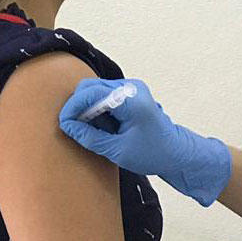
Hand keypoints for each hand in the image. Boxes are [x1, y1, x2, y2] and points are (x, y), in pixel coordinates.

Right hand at [58, 77, 231, 206]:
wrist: (177, 153)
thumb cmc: (153, 153)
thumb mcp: (117, 150)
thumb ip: (90, 137)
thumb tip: (66, 126)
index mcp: (131, 99)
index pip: (90, 93)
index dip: (72, 108)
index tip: (64, 124)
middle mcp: (132, 87)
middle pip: (90, 87)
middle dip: (78, 107)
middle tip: (77, 130)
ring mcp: (132, 88)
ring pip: (95, 90)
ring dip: (88, 110)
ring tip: (96, 132)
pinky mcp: (130, 93)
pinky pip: (104, 95)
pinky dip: (97, 110)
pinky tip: (104, 128)